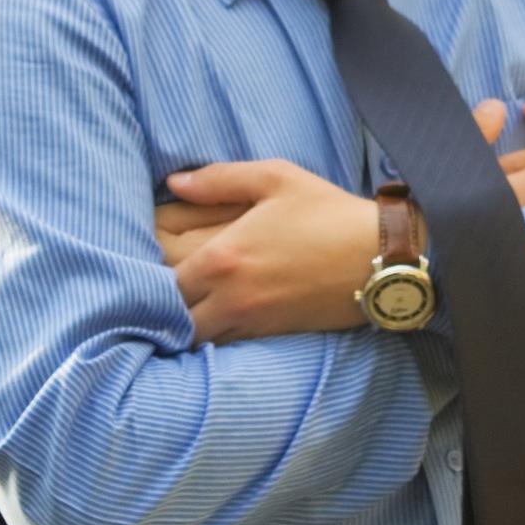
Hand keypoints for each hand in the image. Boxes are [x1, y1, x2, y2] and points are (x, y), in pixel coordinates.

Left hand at [164, 161, 377, 344]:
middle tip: (151, 279)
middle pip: (166, 312)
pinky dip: (207, 333)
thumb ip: (219, 179)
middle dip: (153, 297)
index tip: (144, 252)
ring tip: (177, 300)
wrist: (381, 260)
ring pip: (191, 335)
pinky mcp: (268, 336)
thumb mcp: (276, 179)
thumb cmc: (328, 214)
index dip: (143, 266)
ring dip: (178, 320)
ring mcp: (249, 322)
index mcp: (222, 256)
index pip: (157, 274)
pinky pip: (220, 345)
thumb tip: (174, 184)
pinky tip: (208, 315)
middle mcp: (229, 296)